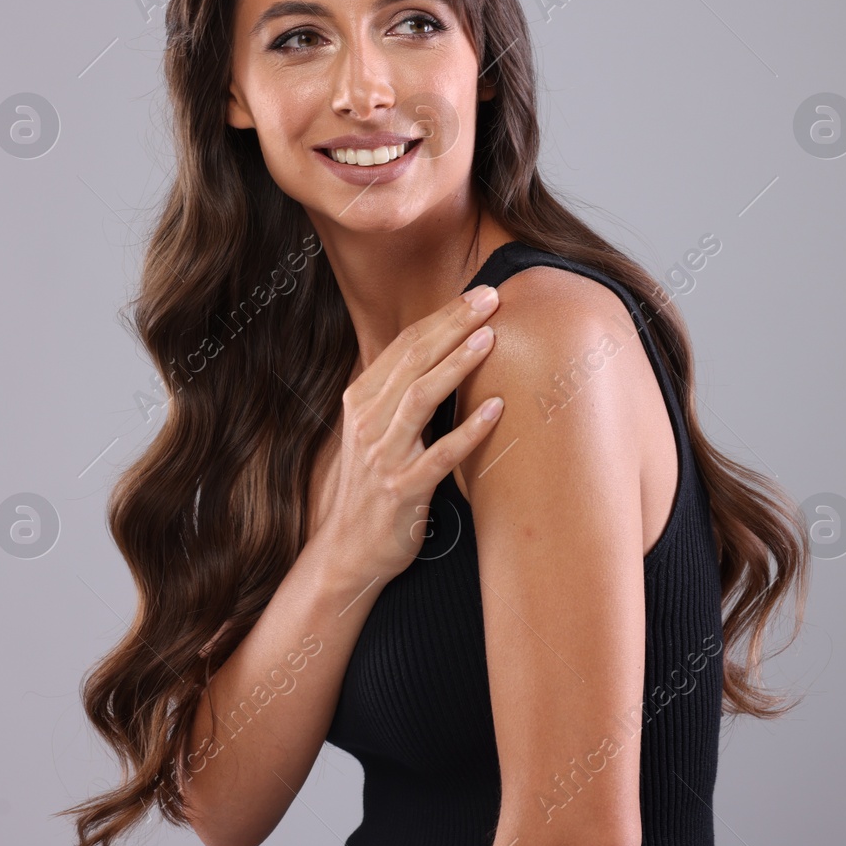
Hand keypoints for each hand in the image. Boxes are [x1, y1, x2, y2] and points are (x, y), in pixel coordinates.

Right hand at [306, 284, 504, 584]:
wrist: (349, 551)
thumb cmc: (374, 485)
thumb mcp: (376, 431)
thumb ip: (400, 393)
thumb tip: (442, 350)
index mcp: (361, 401)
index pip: (404, 346)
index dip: (443, 317)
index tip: (478, 294)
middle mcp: (367, 422)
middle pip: (413, 361)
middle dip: (453, 325)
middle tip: (491, 298)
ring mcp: (383, 457)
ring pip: (420, 399)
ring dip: (456, 365)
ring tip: (489, 338)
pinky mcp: (403, 490)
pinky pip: (440, 456)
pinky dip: (469, 431)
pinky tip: (496, 409)